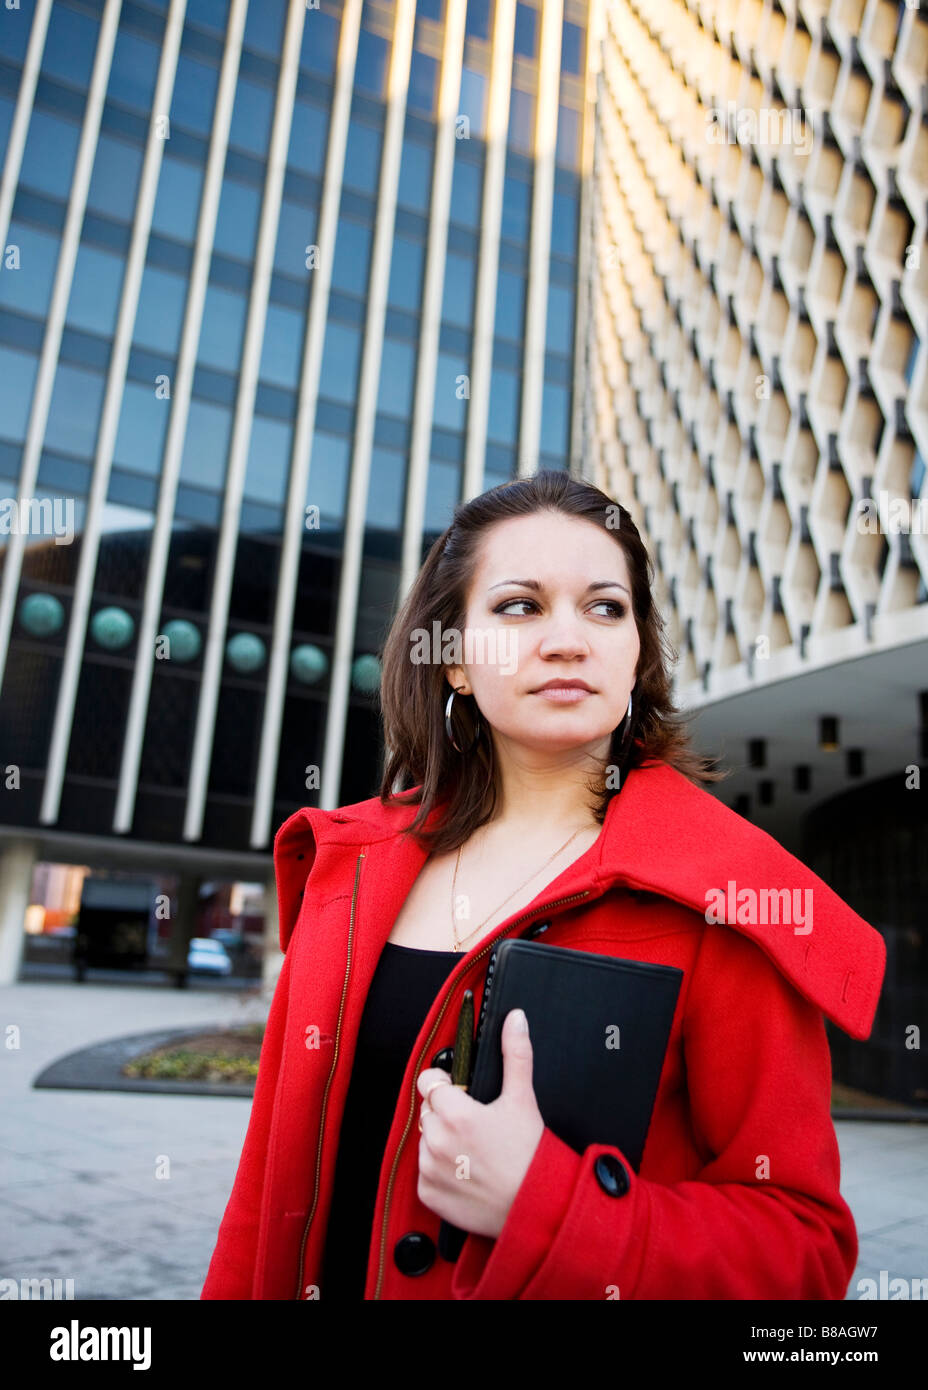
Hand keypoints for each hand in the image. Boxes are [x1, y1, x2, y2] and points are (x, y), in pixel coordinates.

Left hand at [416, 1007, 545, 1239]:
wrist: (534, 1208)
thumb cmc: (530, 1155)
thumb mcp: (523, 1099)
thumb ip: (515, 1053)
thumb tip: (515, 1019)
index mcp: (456, 1113)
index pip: (428, 1082)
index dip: (445, 1084)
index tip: (461, 1094)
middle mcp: (437, 1141)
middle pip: (428, 1111)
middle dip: (447, 1113)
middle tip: (476, 1126)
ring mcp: (430, 1169)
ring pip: (425, 1140)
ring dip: (442, 1141)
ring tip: (473, 1151)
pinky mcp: (429, 1194)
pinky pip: (424, 1172)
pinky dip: (440, 1171)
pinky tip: (466, 1172)